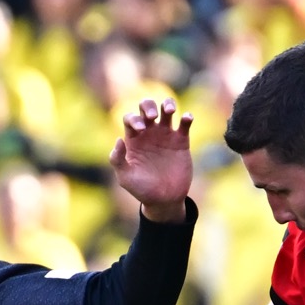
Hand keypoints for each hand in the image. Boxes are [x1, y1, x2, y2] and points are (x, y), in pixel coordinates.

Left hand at [109, 98, 192, 223]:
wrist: (164, 200)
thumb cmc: (142, 190)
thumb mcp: (125, 177)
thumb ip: (117, 159)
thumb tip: (119, 139)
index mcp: (134, 139)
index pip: (130, 118)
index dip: (134, 118)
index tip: (140, 130)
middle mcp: (149, 133)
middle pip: (147, 107)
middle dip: (148, 106)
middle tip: (152, 117)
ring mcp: (166, 136)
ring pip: (166, 110)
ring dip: (168, 104)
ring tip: (170, 111)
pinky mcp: (181, 141)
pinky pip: (185, 123)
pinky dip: (187, 117)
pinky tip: (186, 119)